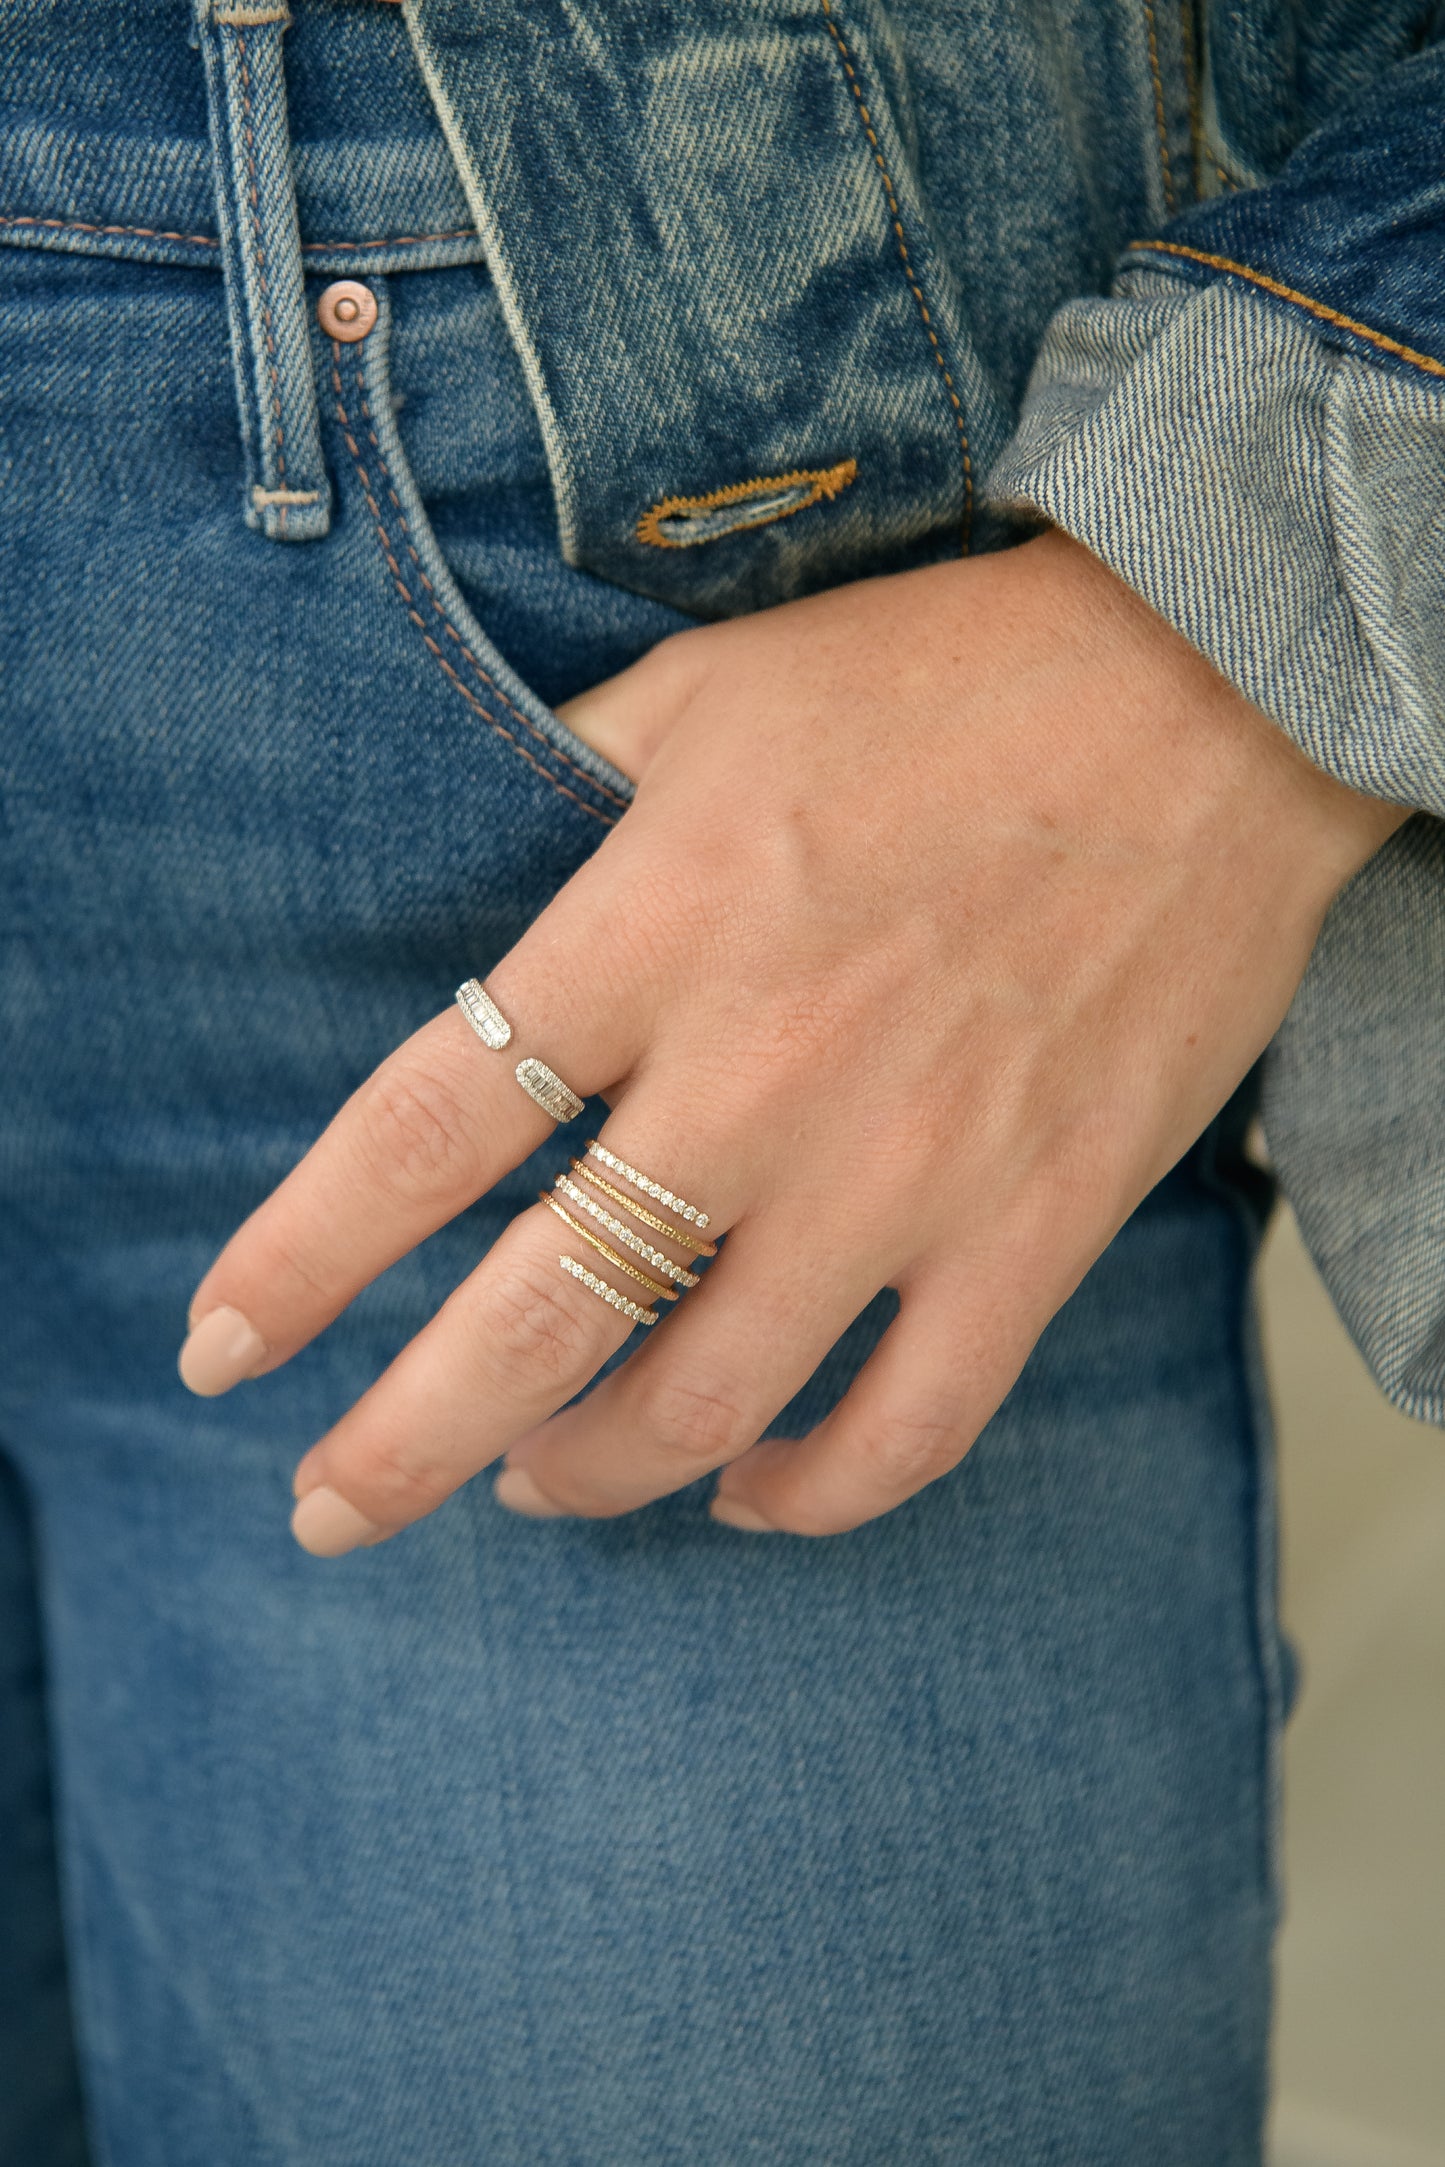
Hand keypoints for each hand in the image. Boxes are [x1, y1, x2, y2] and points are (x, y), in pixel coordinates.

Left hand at [180, 532, 1402, 1549]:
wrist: (1209, 700)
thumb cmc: (944, 683)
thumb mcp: (709, 691)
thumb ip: (564, 791)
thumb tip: (466, 879)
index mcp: (654, 926)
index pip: (425, 1132)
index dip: (299, 1260)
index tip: (225, 1348)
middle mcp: (762, 1072)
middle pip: (536, 1318)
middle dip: (401, 1445)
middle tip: (329, 1507)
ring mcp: (908, 1170)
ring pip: (707, 1405)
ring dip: (587, 1475)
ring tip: (531, 1484)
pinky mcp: (1037, 1227)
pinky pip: (911, 1429)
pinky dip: (812, 1495)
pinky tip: (748, 1493)